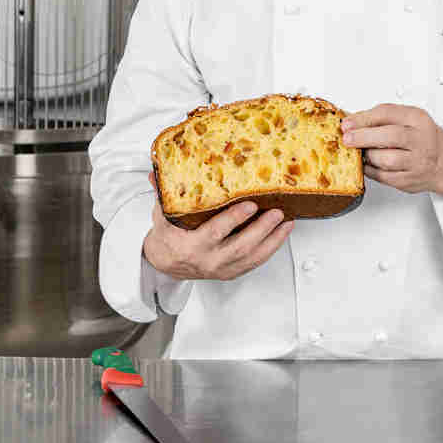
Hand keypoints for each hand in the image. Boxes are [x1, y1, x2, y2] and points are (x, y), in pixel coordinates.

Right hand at [143, 173, 293, 279]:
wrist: (167, 263)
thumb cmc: (169, 235)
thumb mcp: (162, 214)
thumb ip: (163, 194)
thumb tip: (156, 171)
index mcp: (191, 246)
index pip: (215, 233)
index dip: (234, 219)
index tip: (250, 205)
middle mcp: (209, 260)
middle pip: (240, 246)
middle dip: (261, 228)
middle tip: (277, 211)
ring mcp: (222, 268)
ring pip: (253, 256)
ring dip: (273, 238)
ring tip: (286, 220)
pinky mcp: (233, 272)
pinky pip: (256, 261)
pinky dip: (272, 246)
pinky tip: (283, 232)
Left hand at [341, 104, 442, 201]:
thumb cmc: (423, 137)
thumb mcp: (409, 118)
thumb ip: (383, 117)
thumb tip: (353, 121)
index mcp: (418, 119)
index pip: (388, 114)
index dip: (363, 118)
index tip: (347, 123)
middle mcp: (420, 140)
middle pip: (389, 137)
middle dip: (363, 137)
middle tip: (347, 138)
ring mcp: (416, 162)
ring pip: (386, 160)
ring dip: (368, 155)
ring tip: (361, 151)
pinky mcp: (409, 181)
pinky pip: (383, 176)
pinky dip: (370, 170)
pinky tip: (367, 163)